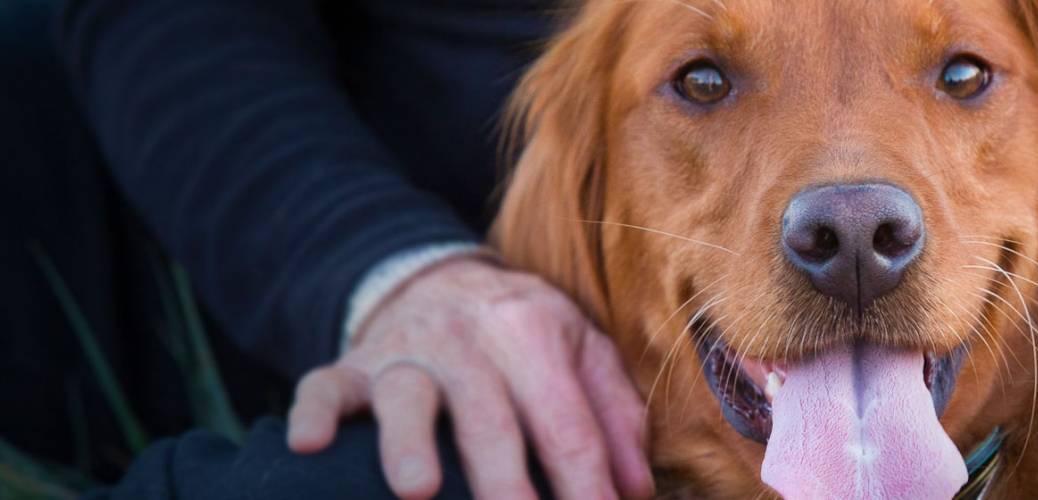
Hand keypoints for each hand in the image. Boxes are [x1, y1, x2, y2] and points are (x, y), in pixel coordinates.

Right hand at [286, 257, 653, 498]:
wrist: (442, 279)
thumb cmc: (523, 332)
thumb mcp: (581, 349)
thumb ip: (616, 412)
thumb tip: (637, 488)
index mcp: (536, 331)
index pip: (567, 423)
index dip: (586, 485)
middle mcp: (470, 339)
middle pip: (491, 419)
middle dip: (506, 484)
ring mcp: (407, 351)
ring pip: (407, 397)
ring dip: (409, 443)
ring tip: (419, 490)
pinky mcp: (355, 365)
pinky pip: (326, 386)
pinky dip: (315, 414)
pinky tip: (307, 445)